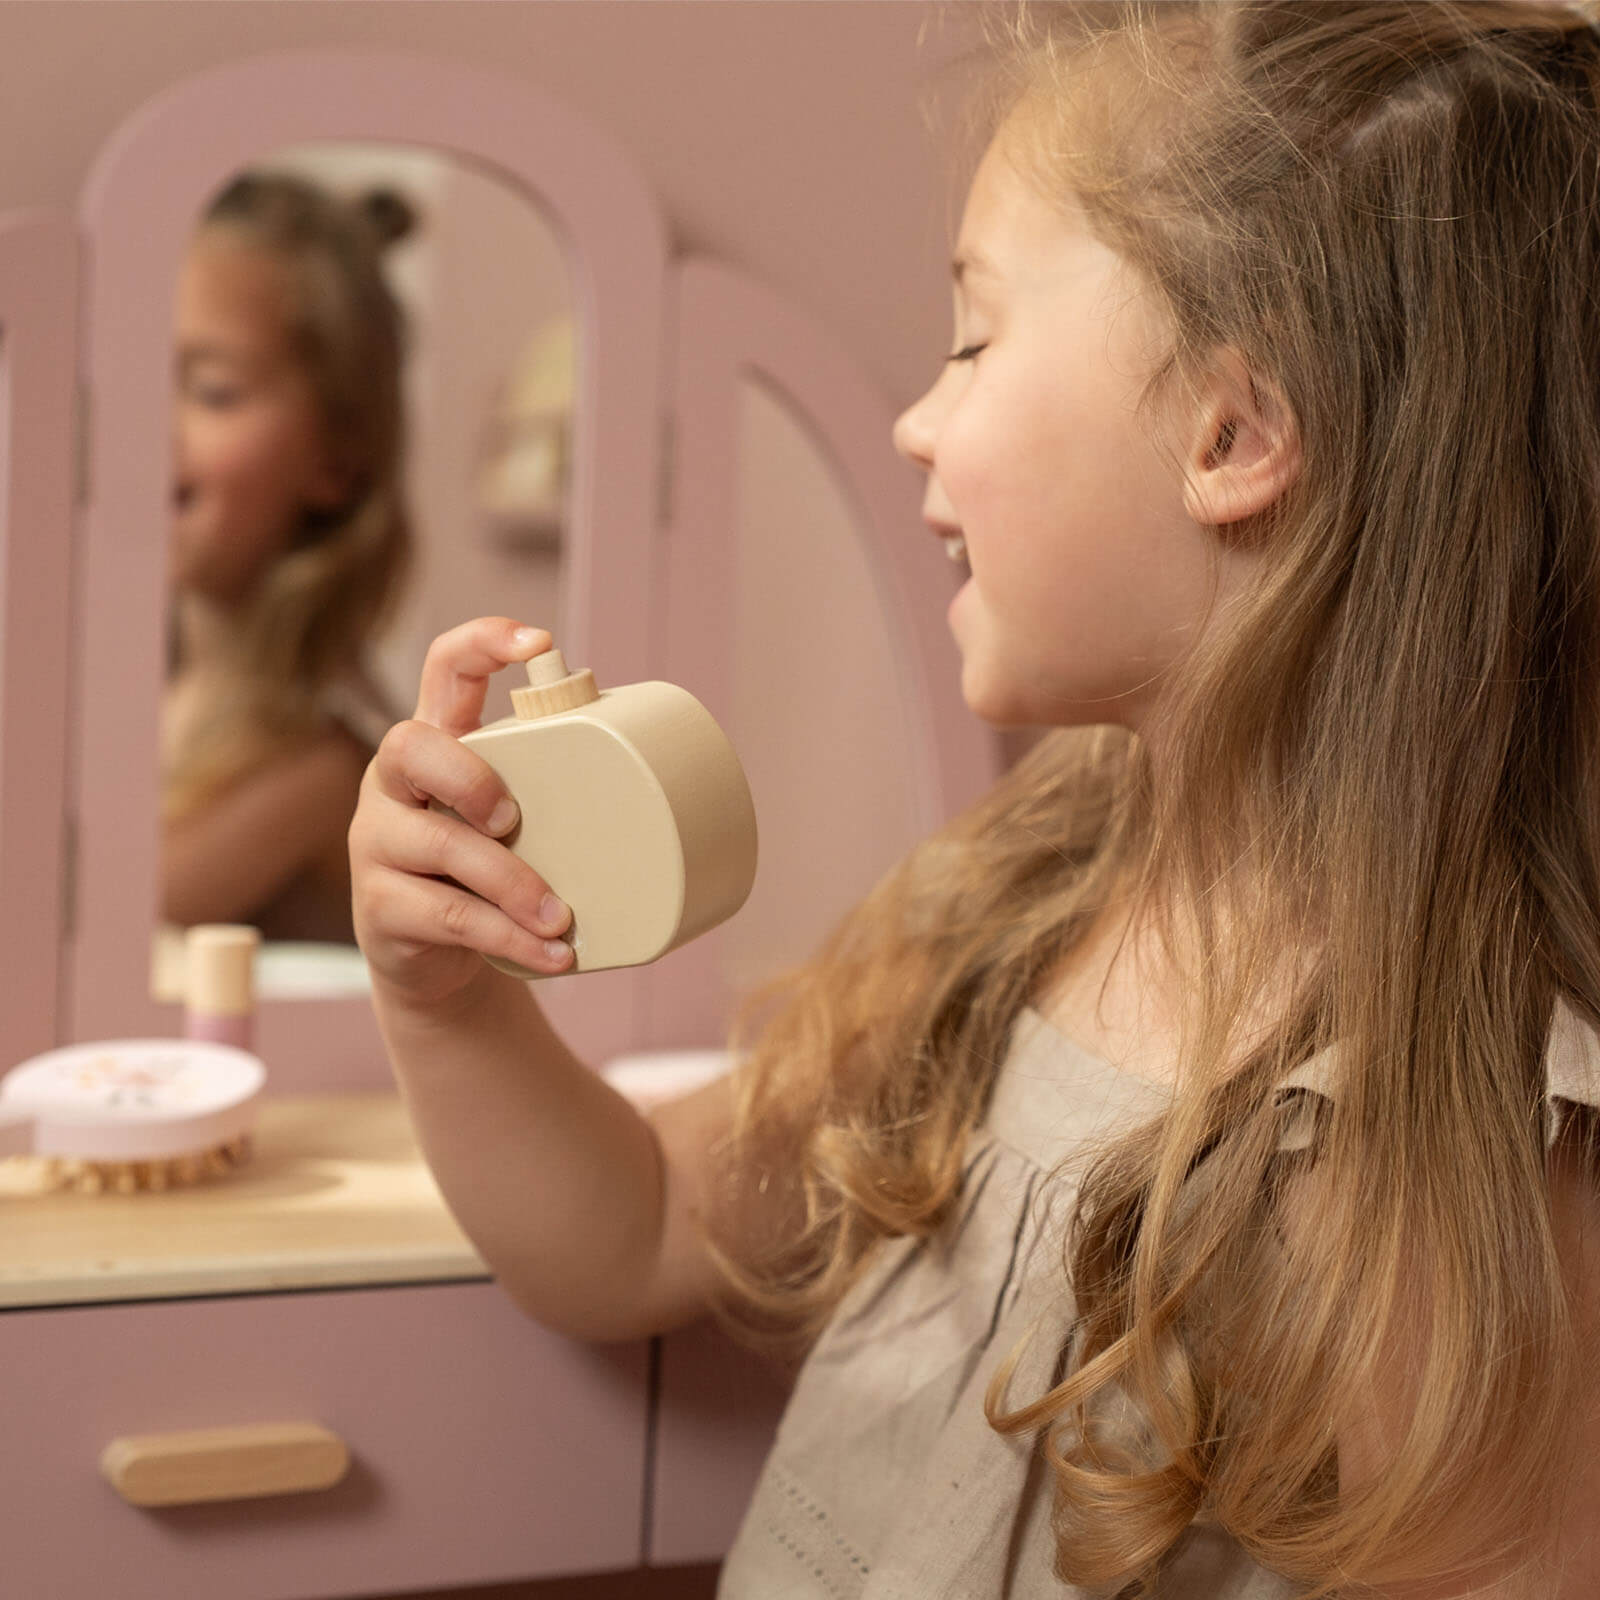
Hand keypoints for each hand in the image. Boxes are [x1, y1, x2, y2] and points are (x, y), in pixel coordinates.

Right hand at [349, 617, 575, 1004]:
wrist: (440, 964)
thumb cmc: (491, 871)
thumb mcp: (518, 821)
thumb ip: (557, 791)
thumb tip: (672, 774)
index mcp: (435, 745)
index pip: (442, 668)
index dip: (482, 642)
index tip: (539, 640)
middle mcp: (394, 784)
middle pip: (410, 747)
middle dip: (470, 777)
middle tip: (515, 818)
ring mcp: (378, 844)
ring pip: (438, 845)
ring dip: (511, 881)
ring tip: (561, 917)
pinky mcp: (381, 908)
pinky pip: (448, 918)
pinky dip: (509, 937)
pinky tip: (551, 953)